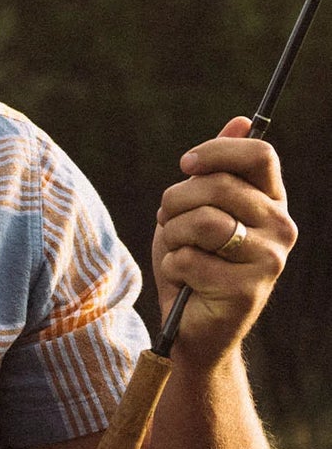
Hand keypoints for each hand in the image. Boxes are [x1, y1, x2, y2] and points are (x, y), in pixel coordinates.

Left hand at [152, 116, 295, 361]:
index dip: (216, 152)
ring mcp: (270, 260)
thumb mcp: (198, 208)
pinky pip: (191, 258)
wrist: (194, 327)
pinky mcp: (249, 290)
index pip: (260, 154)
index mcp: (272, 201)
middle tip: (167, 220)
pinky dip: (172, 265)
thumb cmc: (194, 261)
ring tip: (175, 248)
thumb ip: (218, 168)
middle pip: (219, 186)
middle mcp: (281, 227)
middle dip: (175, 200)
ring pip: (203, 221)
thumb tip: (241, 121)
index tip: (184, 164)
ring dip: (172, 234)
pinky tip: (183, 279)